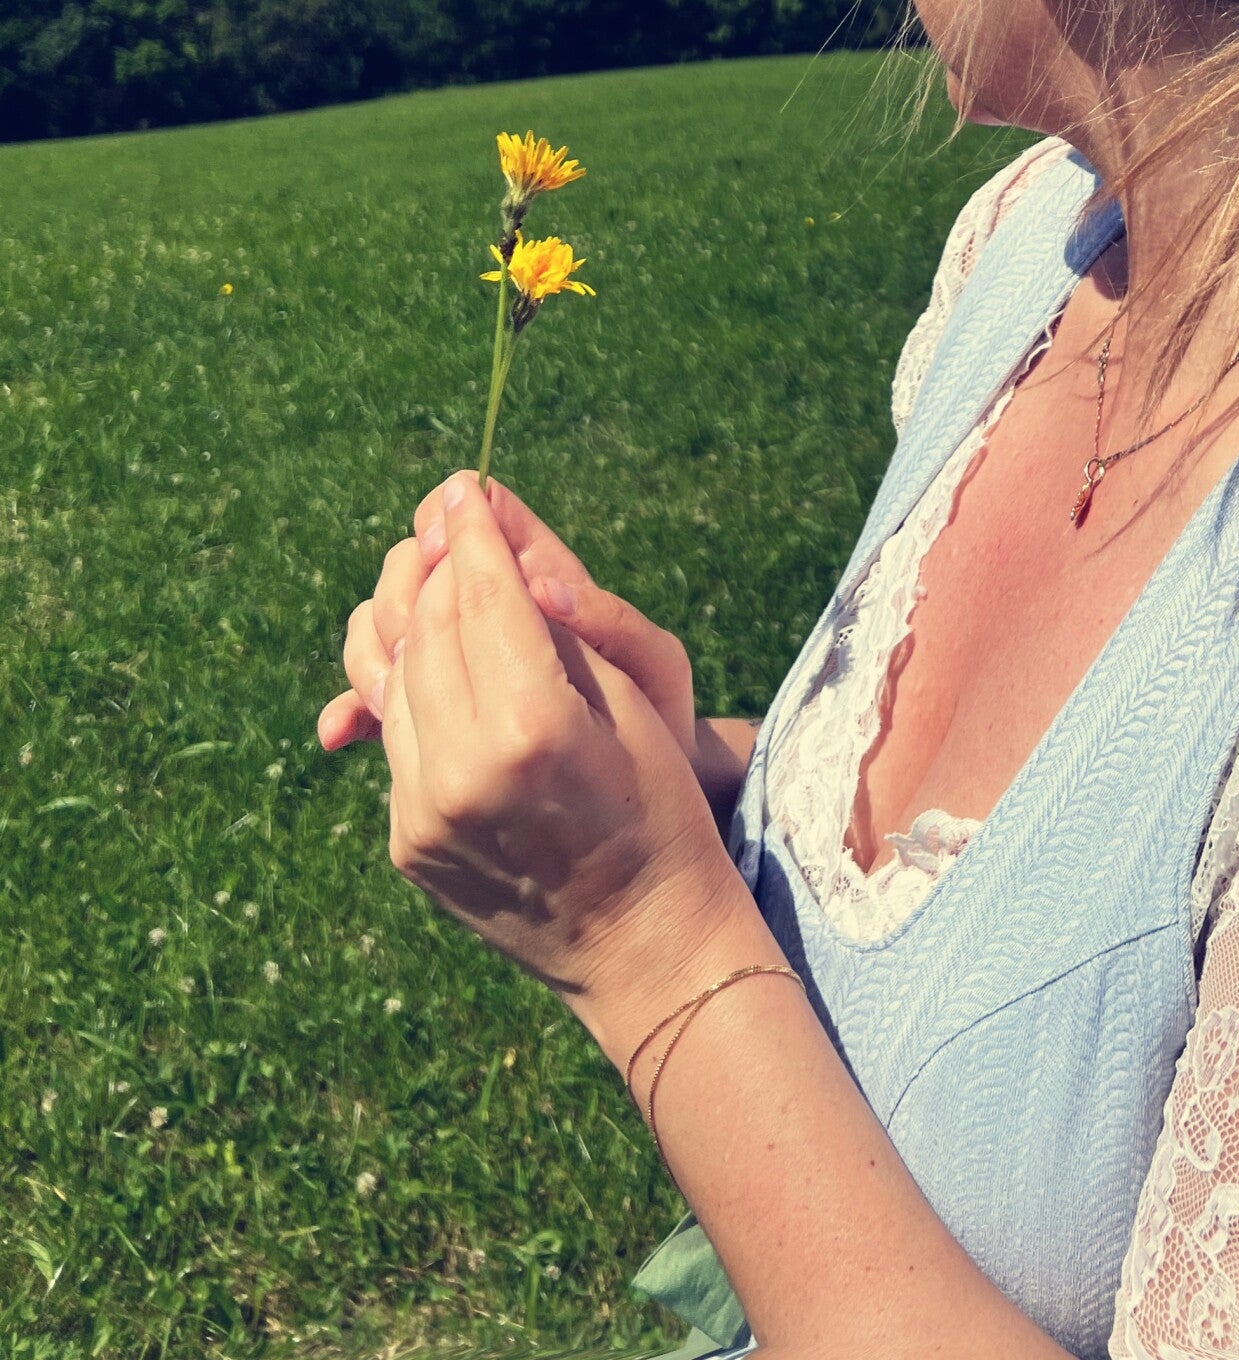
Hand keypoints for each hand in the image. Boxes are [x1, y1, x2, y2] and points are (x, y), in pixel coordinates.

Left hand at [378, 475, 742, 1026]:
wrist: (639, 940)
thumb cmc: (658, 805)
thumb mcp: (632, 700)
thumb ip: (558, 625)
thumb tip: (504, 549)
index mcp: (534, 723)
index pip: (485, 596)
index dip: (474, 531)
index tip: (464, 484)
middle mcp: (464, 766)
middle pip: (427, 626)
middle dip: (434, 561)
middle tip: (443, 518)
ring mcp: (424, 810)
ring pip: (393, 676)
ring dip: (409, 616)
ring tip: (429, 574)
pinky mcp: (406, 841)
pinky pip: (394, 735)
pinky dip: (408, 683)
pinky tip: (428, 651)